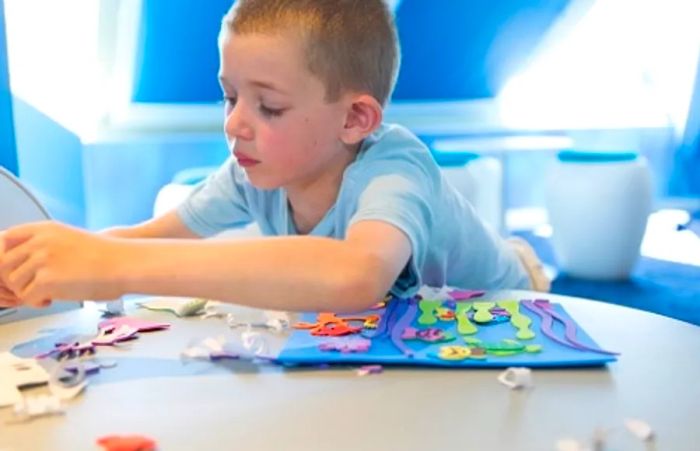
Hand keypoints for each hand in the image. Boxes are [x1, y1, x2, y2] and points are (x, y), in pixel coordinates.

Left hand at [0, 221, 122, 306]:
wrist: (125, 264)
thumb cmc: (106, 256)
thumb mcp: (70, 239)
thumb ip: (46, 244)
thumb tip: (24, 262)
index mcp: (45, 229)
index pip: (5, 239)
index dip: (7, 257)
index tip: (17, 269)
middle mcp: (40, 241)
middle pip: (4, 264)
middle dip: (15, 280)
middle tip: (31, 287)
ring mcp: (42, 259)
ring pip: (13, 283)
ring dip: (27, 292)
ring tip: (46, 294)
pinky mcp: (47, 280)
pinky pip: (27, 297)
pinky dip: (37, 302)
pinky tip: (52, 299)